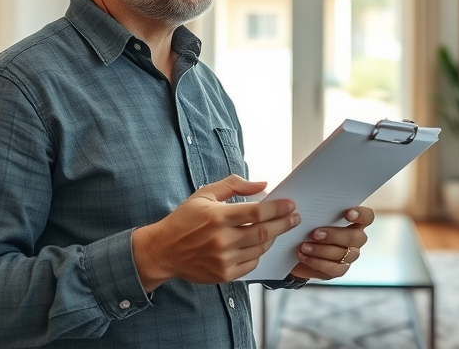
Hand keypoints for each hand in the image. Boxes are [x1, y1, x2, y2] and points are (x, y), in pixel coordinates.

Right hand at [133, 175, 298, 290]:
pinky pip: (251, 264)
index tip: (290, 205)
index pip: (257, 212)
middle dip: (283, 223)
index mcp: (218, 217)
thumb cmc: (184, 220)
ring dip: (273, 238)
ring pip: (260, 248)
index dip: (278, 208)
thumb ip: (234, 185)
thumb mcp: (204, 194)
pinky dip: (259, 253)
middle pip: (264, 231)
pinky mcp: (224, 275)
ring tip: (277, 229)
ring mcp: (224, 259)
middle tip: (295, 218)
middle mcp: (222, 239)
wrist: (163, 251)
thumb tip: (262, 185)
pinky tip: (260, 245)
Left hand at [290, 206, 373, 279]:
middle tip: (315, 233)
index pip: (367, 217)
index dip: (361, 215)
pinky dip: (317, 262)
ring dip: (322, 250)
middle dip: (335, 235)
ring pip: (344, 254)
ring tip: (304, 246)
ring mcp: (349, 255)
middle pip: (355, 237)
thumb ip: (316, 207)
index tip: (347, 214)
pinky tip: (304, 256)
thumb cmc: (307, 225)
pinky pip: (334, 269)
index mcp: (354, 221)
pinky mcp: (339, 269)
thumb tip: (301, 203)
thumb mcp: (310, 213)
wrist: (296, 248)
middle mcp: (355, 238)